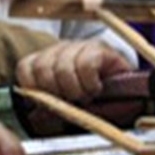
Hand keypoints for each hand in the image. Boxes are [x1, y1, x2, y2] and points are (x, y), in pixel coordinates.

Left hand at [15, 41, 131, 101]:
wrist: (128, 92)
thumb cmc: (92, 101)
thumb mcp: (64, 102)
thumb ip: (47, 102)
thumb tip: (33, 109)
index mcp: (47, 60)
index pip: (26, 67)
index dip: (33, 87)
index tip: (47, 102)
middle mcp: (61, 49)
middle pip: (43, 67)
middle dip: (56, 92)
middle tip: (71, 101)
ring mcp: (80, 46)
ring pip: (63, 67)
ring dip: (75, 89)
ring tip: (86, 96)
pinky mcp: (100, 49)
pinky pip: (86, 64)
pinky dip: (89, 82)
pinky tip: (96, 88)